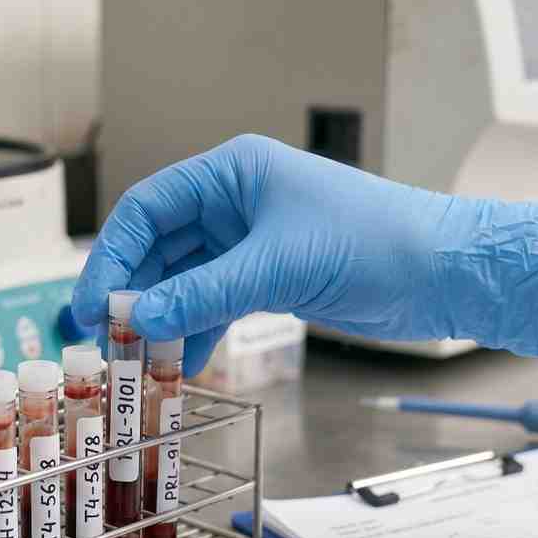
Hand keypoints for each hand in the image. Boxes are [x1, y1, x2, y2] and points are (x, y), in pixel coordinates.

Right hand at [72, 134, 537, 373]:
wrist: (447, 272)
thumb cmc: (377, 241)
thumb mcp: (278, 266)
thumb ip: (202, 293)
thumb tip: (137, 319)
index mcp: (233, 174)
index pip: (148, 210)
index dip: (112, 257)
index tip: (90, 305)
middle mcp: (237, 203)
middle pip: (160, 249)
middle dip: (133, 296)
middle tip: (107, 343)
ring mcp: (254, 243)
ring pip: (185, 282)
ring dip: (161, 320)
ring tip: (139, 363)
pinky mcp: (274, 278)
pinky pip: (215, 304)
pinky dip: (195, 331)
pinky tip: (180, 363)